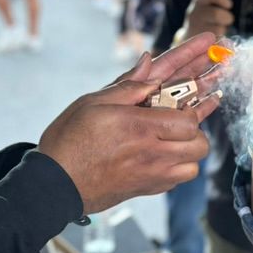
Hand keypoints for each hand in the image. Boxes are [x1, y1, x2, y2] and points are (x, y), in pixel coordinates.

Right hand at [38, 33, 219, 212]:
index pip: (189, 120)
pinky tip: (163, 155)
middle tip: (179, 119)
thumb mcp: (92, 104)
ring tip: (174, 139)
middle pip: (199, 144)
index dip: (190, 107)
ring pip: (193, 166)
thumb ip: (127, 86)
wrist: (53, 185)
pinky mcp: (146, 190)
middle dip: (195, 130)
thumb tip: (149, 62)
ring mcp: (151, 176)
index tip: (181, 100)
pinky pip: (177, 180)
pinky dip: (177, 167)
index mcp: (140, 128)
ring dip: (189, 151)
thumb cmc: (69, 141)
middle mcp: (152, 155)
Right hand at [180, 0, 234, 39]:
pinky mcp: (198, 42)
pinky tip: (214, 38)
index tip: (229, 4)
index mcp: (199, 0)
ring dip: (222, 29)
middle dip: (226, 17)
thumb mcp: (209, 3)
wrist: (189, 37)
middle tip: (228, 19)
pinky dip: (219, 40)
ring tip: (219, 29)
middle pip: (215, 14)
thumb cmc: (206, 17)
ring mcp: (195, 28)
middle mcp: (194, 12)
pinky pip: (216, 42)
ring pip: (217, 29)